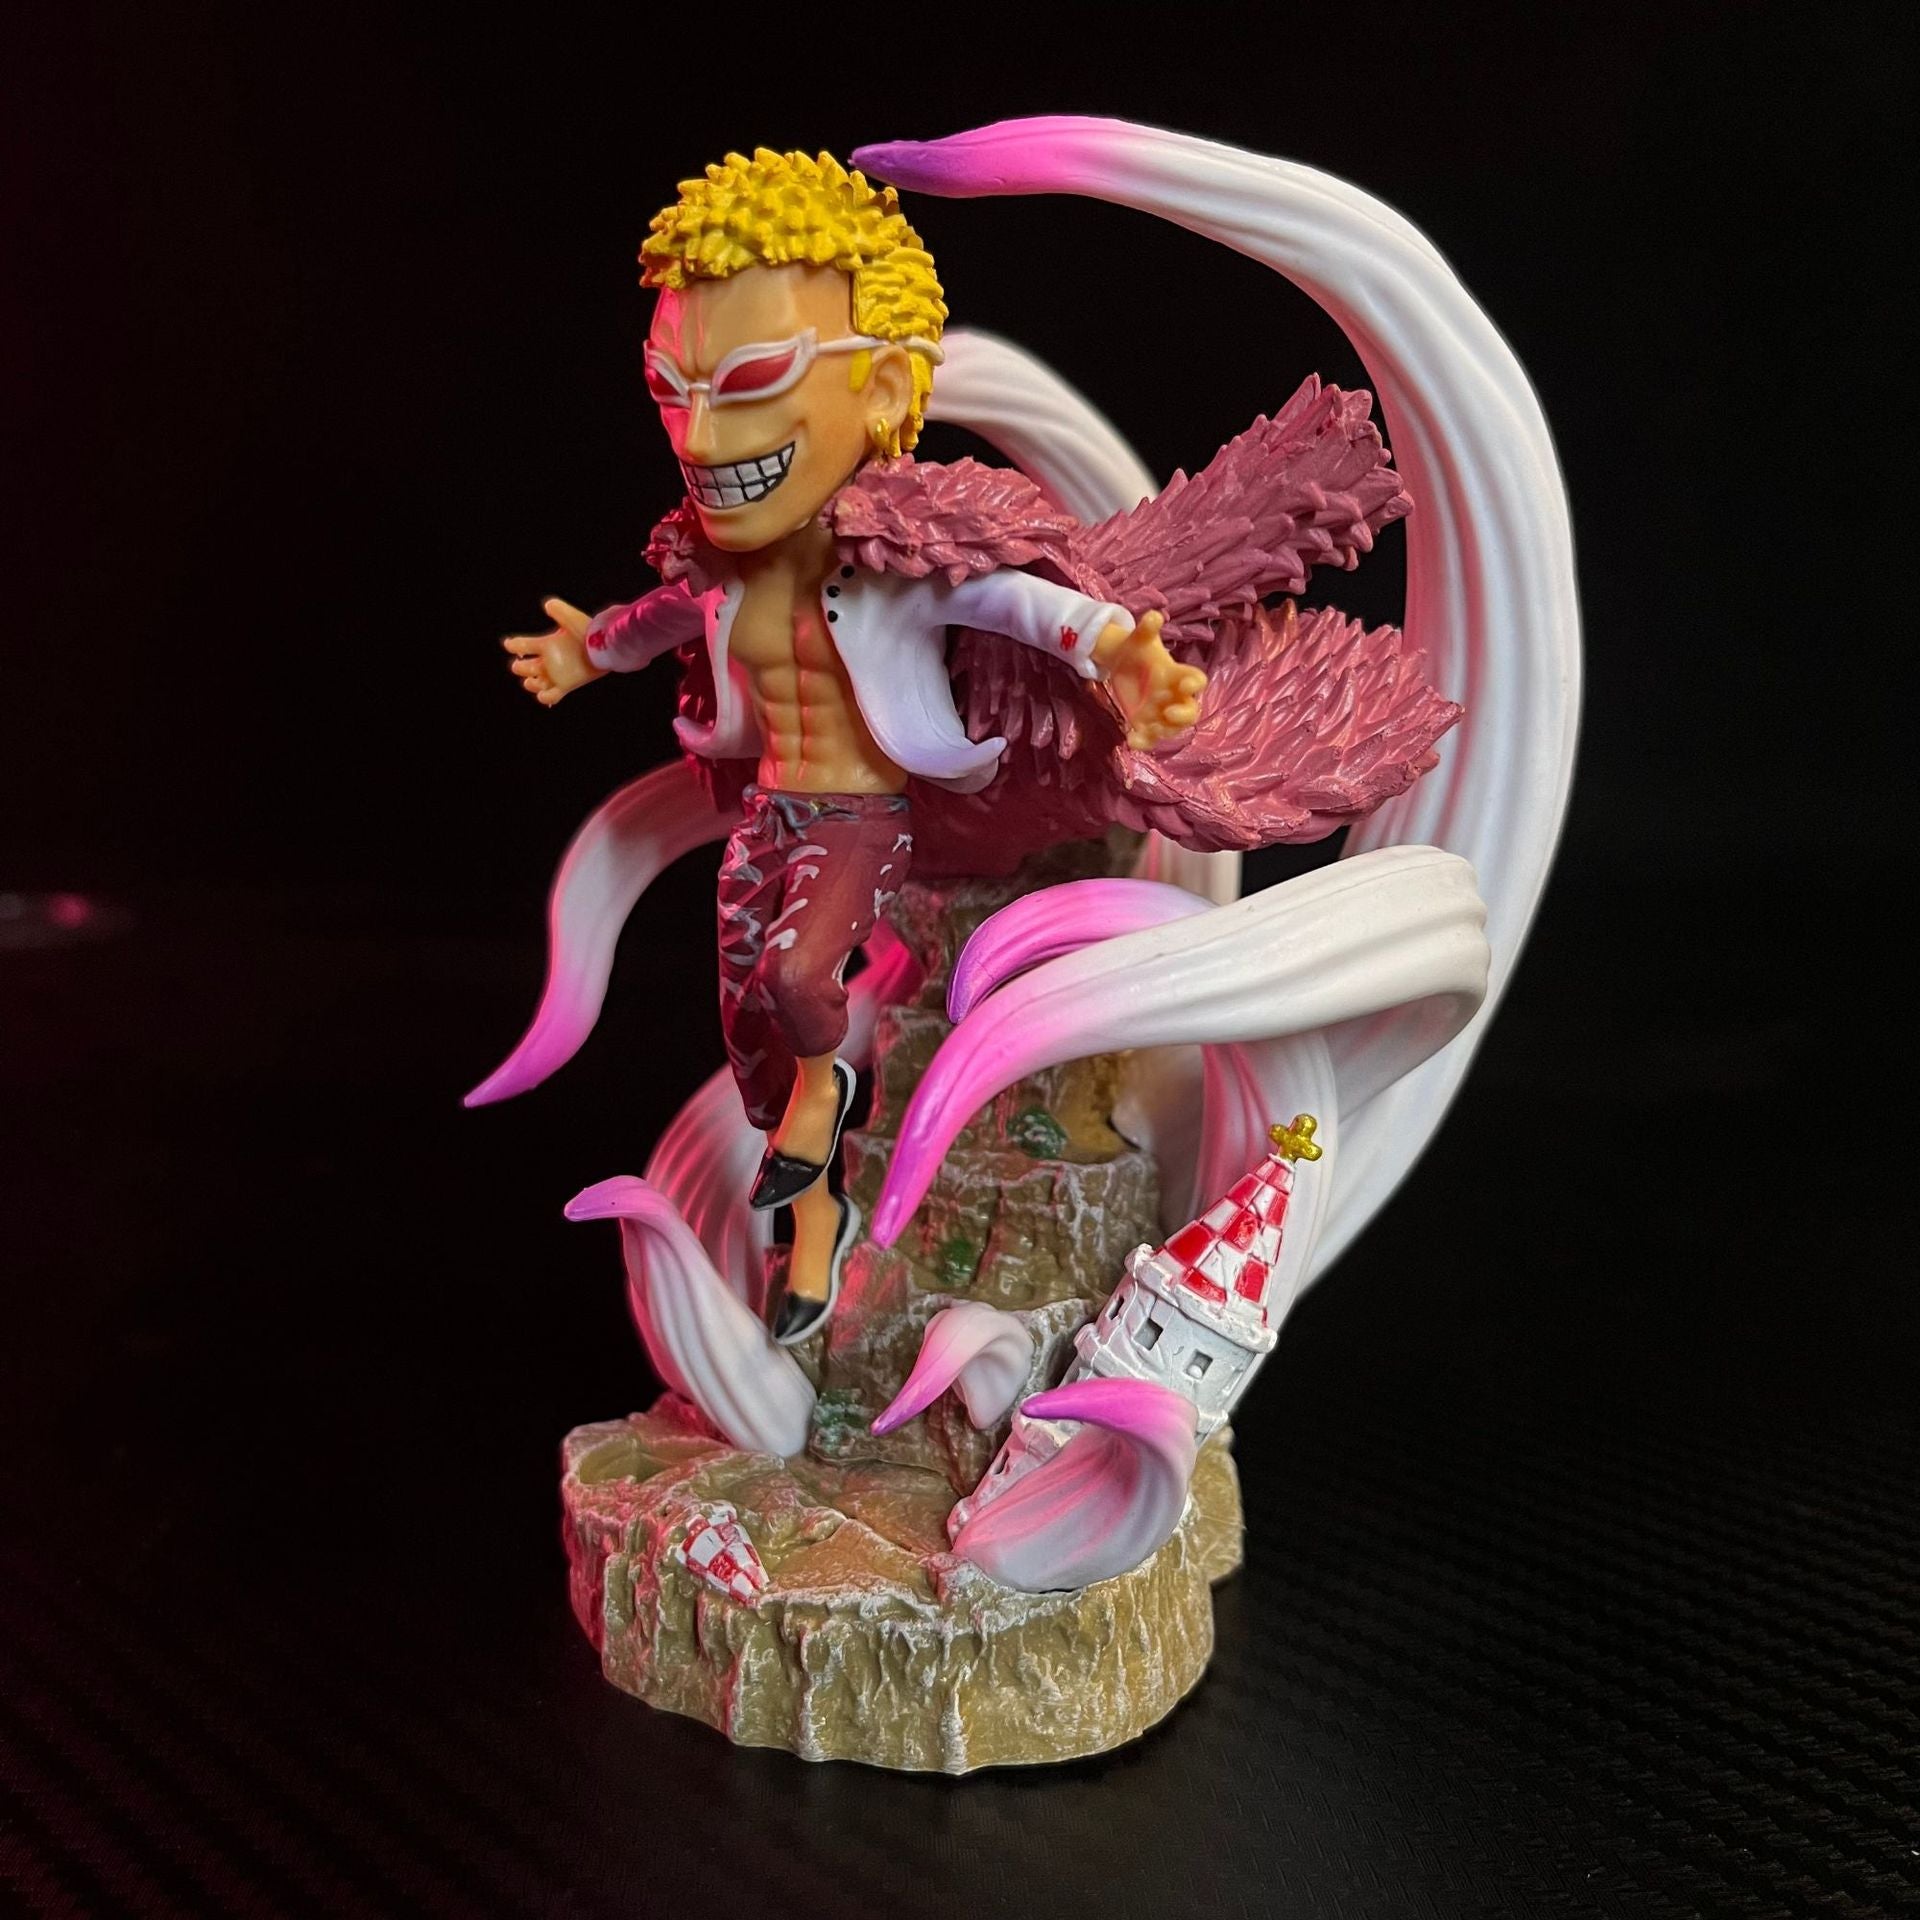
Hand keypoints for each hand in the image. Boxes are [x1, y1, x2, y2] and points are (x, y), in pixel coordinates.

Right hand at [502, 598, 605, 706]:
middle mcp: (550, 660)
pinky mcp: (566, 686)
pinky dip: (544, 697)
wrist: (604, 648)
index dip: (514, 645)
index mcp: (548, 644)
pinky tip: (543, 693)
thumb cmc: (588, 632)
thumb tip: (547, 604)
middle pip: (527, 667)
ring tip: (533, 680)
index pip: (525, 645)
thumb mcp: (571, 618)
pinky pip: (551, 697)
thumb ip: (559, 610)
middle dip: (520, 667)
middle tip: (522, 664)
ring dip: (530, 684)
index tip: (509, 644)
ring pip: (536, 683)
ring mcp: (557, 674)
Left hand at [1092, 609, 1206, 748]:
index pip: (1196, 680)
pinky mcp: (1146, 723)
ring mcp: (1160, 712)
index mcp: (1177, 674)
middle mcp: (1174, 696)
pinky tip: (1131, 740)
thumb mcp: (1140, 638)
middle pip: (1191, 711)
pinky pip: (1150, 738)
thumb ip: (1147, 629)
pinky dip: (1144, 742)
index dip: (1195, 684)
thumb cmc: (1137, 649)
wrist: (1121, 664)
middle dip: (1184, 715)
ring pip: (1172, 729)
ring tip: (1148, 729)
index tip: (1186, 685)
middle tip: (1168, 712)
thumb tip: (1153, 616)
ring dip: (1164, 731)